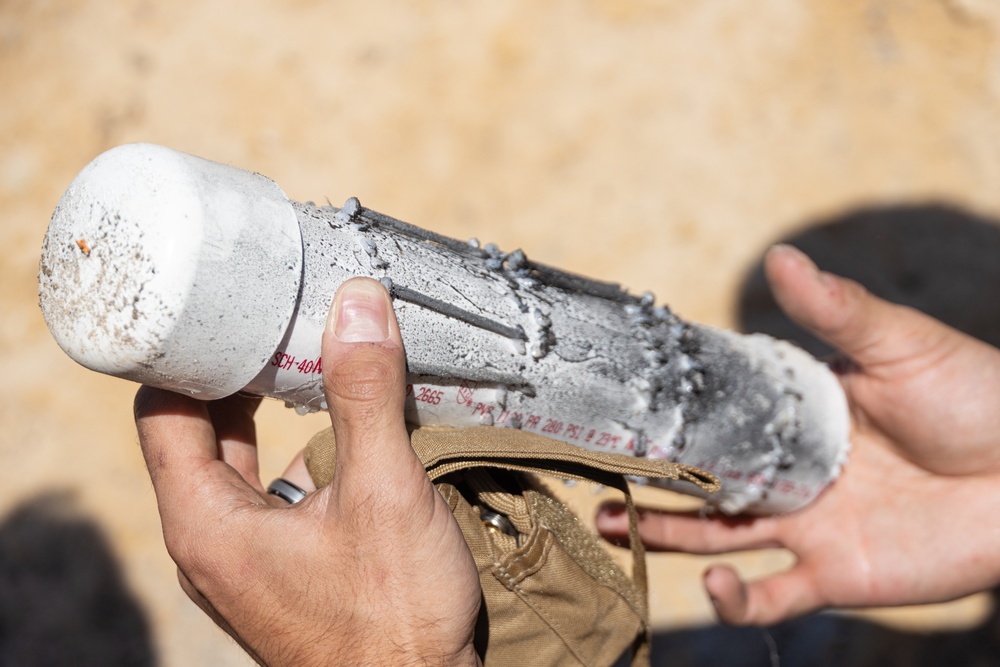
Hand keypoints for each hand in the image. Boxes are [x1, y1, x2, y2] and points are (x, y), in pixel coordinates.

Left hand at [135, 278, 481, 665]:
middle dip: (231, 375)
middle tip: (273, 322)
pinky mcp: (278, 572)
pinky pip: (265, 495)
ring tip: (304, 361)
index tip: (228, 307)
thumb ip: (365, 395)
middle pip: (193, 435)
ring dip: (263, 413)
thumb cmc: (392, 617)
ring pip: (233, 465)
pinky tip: (334, 433)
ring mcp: (242, 563)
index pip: (162, 413)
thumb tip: (356, 304)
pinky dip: (288, 453)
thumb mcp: (383, 492)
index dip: (186, 354)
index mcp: (206, 524)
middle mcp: (209, 545)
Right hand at [596, 244, 999, 624]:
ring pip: (718, 537)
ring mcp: (809, 526)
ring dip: (665, 535)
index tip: (616, 411)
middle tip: (595, 475)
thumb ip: (836, 309)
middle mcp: (793, 473)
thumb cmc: (979, 396)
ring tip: (611, 523)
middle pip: (703, 482)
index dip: (668, 417)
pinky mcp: (836, 574)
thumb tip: (778, 255)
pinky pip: (774, 598)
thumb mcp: (900, 345)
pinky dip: (736, 602)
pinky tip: (710, 585)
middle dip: (648, 482)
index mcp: (799, 417)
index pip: (718, 416)